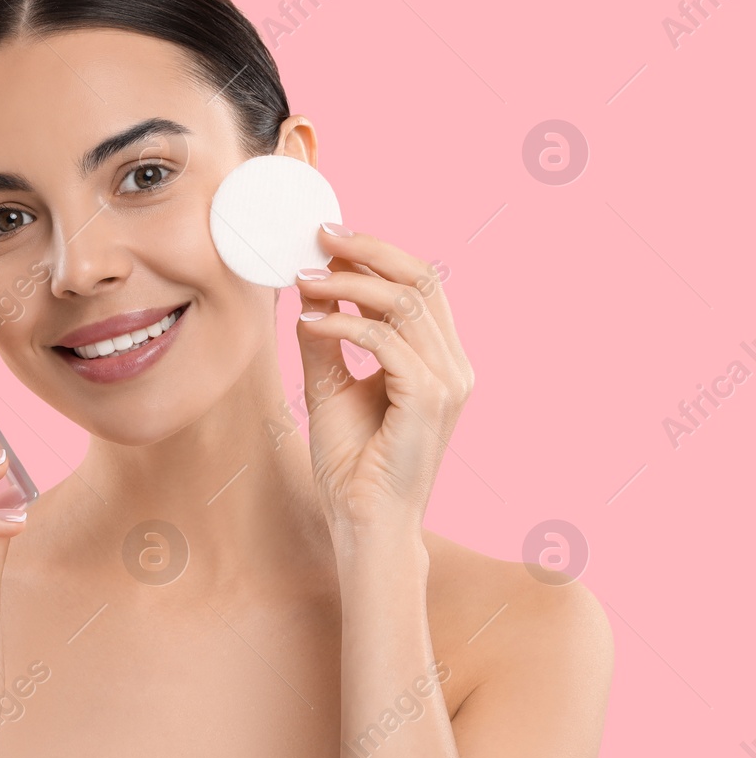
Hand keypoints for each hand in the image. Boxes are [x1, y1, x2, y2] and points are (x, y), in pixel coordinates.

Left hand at [293, 223, 472, 554]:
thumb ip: (325, 340)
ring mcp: (448, 381)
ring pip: (404, 303)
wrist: (363, 520)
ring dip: (348, 284)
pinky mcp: (429, 398)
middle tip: (319, 238)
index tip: (327, 237)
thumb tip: (309, 291)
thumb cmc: (351, 461)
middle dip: (369, 251)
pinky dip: (345, 324)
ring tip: (304, 280)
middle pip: (422, 280)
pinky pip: (386, 340)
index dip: (377, 253)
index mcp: (439, 359)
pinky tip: (310, 324)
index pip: (420, 285)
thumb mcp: (329, 386)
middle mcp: (453, 365)